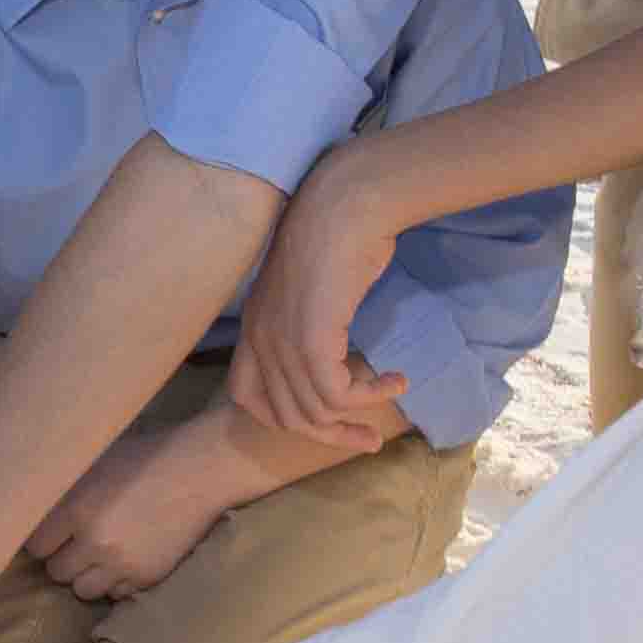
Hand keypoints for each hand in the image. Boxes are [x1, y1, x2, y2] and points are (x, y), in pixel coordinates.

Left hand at [24, 422, 225, 602]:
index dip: (42, 539)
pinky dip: (114, 582)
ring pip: (83, 590)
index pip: (36, 546)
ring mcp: (122, 564)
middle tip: (74, 543)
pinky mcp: (147, 577)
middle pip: (56, 572)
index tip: (50, 533)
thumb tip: (35, 506)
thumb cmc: (145, 456)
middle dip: (62, 558)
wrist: (199, 471)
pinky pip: (116, 594)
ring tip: (97, 556)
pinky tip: (122, 560)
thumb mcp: (95, 463)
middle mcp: (95, 543)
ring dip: (85, 575)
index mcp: (77, 509)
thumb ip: (66, 491)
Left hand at [229, 164, 415, 449]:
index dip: (282, 416)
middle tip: (369, 440)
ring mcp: (281, 340)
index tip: (323, 419)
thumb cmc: (340, 234)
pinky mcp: (311, 340)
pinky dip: (370, 395)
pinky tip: (396, 378)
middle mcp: (259, 338)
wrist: (347, 202)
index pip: (247, 395)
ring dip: (359, 412)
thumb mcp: (313, 287)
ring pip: (314, 411)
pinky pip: (337, 395)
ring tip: (392, 389)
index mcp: (255, 325)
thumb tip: (334, 355)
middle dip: (330, 434)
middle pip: (285, 414)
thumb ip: (311, 323)